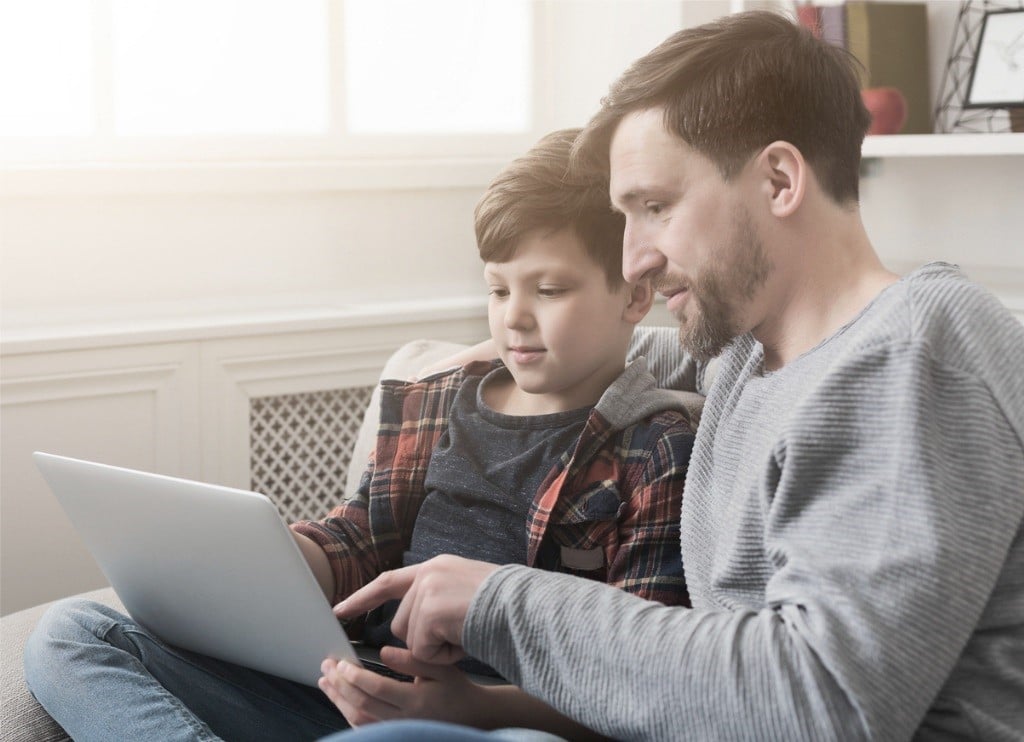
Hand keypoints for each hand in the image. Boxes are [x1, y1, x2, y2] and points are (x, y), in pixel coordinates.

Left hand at [319, 647, 484, 726]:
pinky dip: (348, 714)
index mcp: (415, 700)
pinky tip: (340, 701)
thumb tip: (383, 653)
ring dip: (338, 701)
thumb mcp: (440, 667)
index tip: (341, 662)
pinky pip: (365, 728)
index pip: (376, 689)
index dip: (354, 676)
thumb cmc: (456, 688)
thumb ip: (412, 659)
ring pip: (359, 720)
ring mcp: (397, 730)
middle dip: (340, 685)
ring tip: (325, 683)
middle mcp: (403, 719)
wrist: (471, 716)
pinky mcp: (394, 733)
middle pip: (362, 705)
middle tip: (326, 666)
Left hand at [334, 554, 498, 664]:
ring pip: (410, 639)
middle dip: (423, 639)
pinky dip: (443, 656)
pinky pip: (423, 651)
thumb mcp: (466, 590)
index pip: (389, 581)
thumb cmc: (506, 606)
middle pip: (401, 623)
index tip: (339, 610)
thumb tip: (413, 625)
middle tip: (459, 633)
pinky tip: (463, 641)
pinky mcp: (430, 613)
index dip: (363, 597)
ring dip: (435, 648)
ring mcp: (427, 592)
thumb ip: (438, 598)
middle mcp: (427, 574)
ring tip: (465, 634)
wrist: (525, 608)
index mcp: (436, 566)